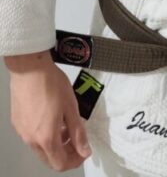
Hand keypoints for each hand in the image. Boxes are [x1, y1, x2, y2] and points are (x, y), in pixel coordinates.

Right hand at [6, 50, 91, 170]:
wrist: (29, 67)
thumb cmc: (50, 83)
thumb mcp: (71, 107)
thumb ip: (78, 132)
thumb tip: (84, 150)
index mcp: (46, 138)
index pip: (61, 164)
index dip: (75, 160)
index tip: (83, 150)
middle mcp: (31, 139)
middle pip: (50, 159)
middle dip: (65, 153)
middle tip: (75, 139)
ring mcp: (22, 131)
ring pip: (40, 148)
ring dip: (54, 143)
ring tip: (64, 125)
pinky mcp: (17, 122)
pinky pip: (31, 136)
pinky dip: (43, 134)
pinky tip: (51, 117)